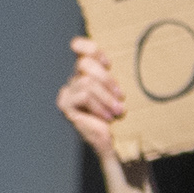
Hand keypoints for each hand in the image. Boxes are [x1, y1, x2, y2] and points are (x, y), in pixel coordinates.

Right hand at [58, 37, 146, 181]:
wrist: (120, 145)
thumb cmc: (127, 118)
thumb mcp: (124, 93)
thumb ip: (118, 76)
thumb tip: (128, 53)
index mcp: (89, 72)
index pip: (79, 47)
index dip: (91, 49)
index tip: (109, 63)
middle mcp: (75, 79)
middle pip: (84, 63)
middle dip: (106, 79)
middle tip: (121, 97)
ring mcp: (68, 92)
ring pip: (86, 82)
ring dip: (106, 98)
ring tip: (118, 111)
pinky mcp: (65, 104)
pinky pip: (83, 95)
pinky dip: (98, 106)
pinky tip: (107, 118)